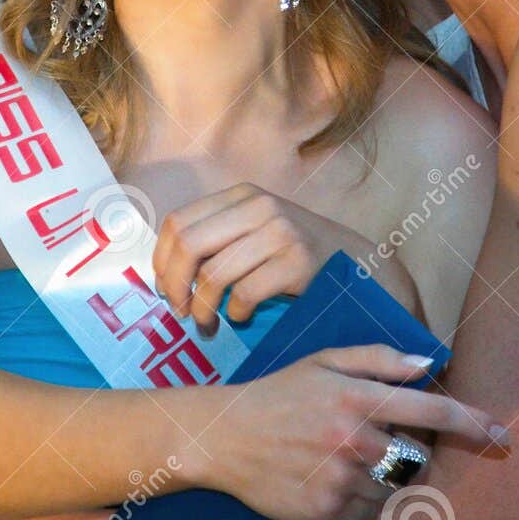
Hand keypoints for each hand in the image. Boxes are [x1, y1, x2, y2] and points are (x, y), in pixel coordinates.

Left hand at [153, 183, 347, 331]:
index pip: (178, 222)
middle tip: (180, 311)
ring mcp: (281, 231)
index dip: (162, 260)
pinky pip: (246, 294)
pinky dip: (236, 313)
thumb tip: (164, 271)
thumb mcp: (255, 229)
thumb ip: (216, 238)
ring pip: (214, 275)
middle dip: (175, 286)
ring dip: (204, 309)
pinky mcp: (298, 261)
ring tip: (208, 324)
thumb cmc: (294, 253)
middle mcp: (259, 206)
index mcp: (241, 195)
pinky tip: (243, 317)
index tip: (165, 289)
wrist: (356, 262)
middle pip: (189, 245)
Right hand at [195, 343, 510, 519]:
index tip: (503, 435)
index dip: (473, 423)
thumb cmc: (278, 393)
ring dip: (382, 480)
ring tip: (343, 460)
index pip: (431, 410)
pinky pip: (365, 513)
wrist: (222, 437)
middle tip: (372, 442)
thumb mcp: (323, 361)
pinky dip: (358, 501)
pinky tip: (327, 480)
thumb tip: (428, 362)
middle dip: (406, 454)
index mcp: (357, 397)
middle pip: (416, 459)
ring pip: (392, 490)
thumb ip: (378, 359)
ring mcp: (339, 478)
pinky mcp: (324, 511)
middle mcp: (353, 439)